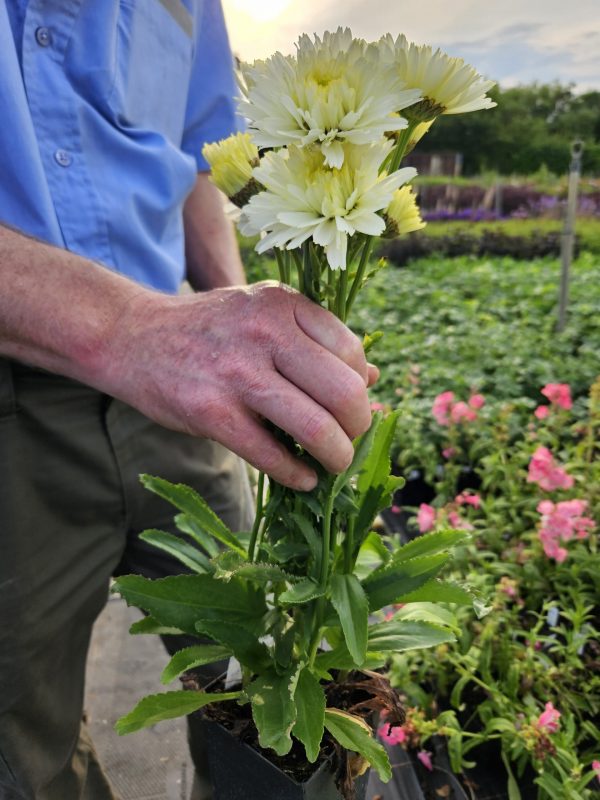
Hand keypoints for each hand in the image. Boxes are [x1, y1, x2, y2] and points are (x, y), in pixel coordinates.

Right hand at [103, 282, 373, 489]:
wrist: (132, 336)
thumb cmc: (209, 329)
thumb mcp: (263, 314)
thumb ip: (315, 340)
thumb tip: (372, 376)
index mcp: (282, 304)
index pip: (352, 351)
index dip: (361, 386)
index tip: (353, 406)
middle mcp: (265, 332)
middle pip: (344, 392)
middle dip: (359, 426)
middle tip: (351, 440)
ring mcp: (238, 373)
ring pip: (316, 427)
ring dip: (336, 457)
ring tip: (333, 465)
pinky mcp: (212, 413)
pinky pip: (272, 455)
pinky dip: (297, 475)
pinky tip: (303, 478)